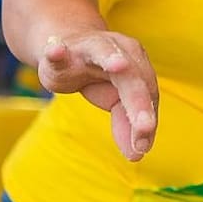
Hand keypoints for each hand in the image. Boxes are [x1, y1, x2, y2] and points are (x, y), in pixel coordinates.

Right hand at [38, 31, 157, 160]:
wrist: (67, 46)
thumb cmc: (99, 77)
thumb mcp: (114, 100)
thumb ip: (126, 123)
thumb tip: (137, 154)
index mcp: (137, 66)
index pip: (146, 95)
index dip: (145, 122)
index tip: (141, 149)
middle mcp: (118, 51)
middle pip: (132, 78)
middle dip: (139, 102)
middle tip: (144, 127)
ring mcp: (89, 47)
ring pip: (103, 52)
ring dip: (111, 58)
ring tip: (118, 65)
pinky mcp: (61, 49)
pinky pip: (59, 50)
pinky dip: (57, 51)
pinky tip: (55, 50)